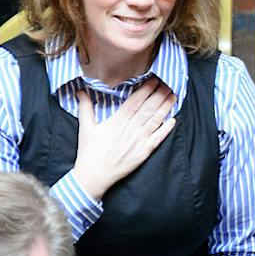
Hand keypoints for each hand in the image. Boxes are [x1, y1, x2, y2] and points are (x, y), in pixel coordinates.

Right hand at [72, 79, 175, 200]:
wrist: (94, 176)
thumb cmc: (89, 152)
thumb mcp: (85, 127)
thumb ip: (85, 107)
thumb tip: (80, 90)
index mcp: (118, 121)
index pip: (136, 101)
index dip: (146, 89)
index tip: (154, 79)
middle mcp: (131, 129)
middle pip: (149, 108)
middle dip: (159, 94)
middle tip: (168, 83)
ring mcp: (139, 141)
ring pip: (156, 120)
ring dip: (166, 108)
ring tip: (173, 96)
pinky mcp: (144, 152)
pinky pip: (158, 138)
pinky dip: (166, 129)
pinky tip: (174, 120)